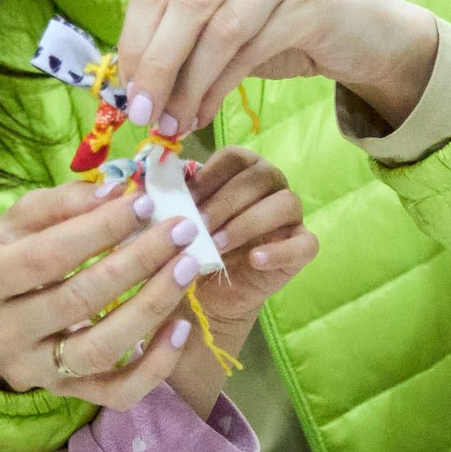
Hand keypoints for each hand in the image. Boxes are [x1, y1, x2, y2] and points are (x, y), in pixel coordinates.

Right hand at [0, 178, 206, 407]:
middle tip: (181, 231)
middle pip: (77, 301)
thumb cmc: (4, 262)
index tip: (144, 204)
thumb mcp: (14, 225)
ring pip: (99, 350)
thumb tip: (116, 192)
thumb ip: (60, 204)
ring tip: (187, 269)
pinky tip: (181, 328)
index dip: (99, 230)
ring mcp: (34, 370)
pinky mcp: (65, 393)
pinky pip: (115, 392)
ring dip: (150, 308)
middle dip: (137, 262)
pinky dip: (155, 366)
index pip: (47, 255)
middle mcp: (2, 333)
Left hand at [116, 0, 439, 135]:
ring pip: (218, 28)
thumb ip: (180, 29)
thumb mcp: (224, 15)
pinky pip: (251, 49)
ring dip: (188, 84)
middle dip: (157, 64)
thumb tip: (128, 77)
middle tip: (144, 113)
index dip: (134, 38)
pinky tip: (205, 112)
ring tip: (174, 121)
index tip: (124, 88)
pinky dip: (219, 88)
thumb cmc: (285, 24)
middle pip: (184, 0)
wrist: (369, 34)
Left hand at [180, 146, 315, 344]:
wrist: (205, 294)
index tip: (187, 200)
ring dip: (248, 222)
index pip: (234, 157)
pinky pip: (306, 243)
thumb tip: (144, 183)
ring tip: (218, 246)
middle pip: (259, 176)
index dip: (211, 176)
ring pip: (285, 203)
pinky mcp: (301, 248)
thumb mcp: (171, 221)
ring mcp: (290, 216)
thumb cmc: (190, 247)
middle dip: (225, 202)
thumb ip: (164, 199)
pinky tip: (255, 260)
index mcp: (242, 169)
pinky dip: (281, 250)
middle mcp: (271, 185)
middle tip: (199, 227)